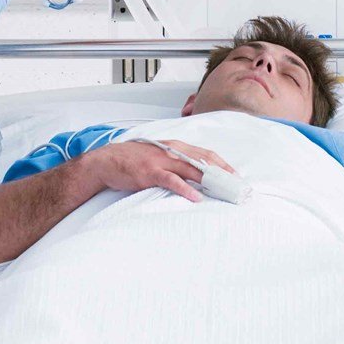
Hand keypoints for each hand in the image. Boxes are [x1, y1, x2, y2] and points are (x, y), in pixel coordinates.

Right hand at [86, 139, 235, 203]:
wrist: (107, 161)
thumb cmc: (134, 160)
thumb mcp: (159, 156)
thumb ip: (177, 162)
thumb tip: (197, 176)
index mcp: (176, 147)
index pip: (206, 154)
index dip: (224, 165)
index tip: (237, 177)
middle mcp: (172, 151)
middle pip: (204, 161)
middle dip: (223, 174)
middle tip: (237, 187)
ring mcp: (161, 160)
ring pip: (192, 169)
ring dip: (210, 181)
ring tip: (224, 191)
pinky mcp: (150, 172)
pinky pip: (172, 180)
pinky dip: (185, 188)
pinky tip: (196, 197)